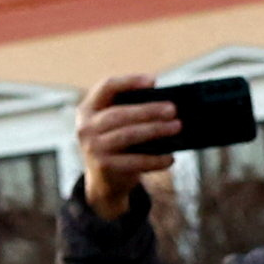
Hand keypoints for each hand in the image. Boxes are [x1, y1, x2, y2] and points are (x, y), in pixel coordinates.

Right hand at [75, 71, 178, 221]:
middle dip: (149, 110)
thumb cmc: (118, 145)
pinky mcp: (104, 166)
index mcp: (88, 109)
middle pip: (120, 113)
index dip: (129, 81)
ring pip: (128, 135)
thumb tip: (166, 104)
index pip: (106, 87)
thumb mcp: (115, 125)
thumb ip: (132, 111)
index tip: (153, 81)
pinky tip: (170, 157)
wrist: (104, 182)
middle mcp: (86, 127)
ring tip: (176, 127)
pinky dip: (155, 159)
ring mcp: (93, 148)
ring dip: (155, 130)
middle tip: (173, 109)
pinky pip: (134, 161)